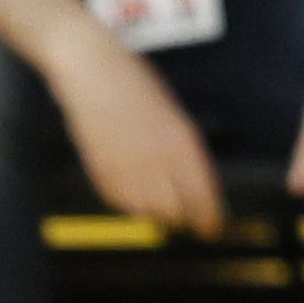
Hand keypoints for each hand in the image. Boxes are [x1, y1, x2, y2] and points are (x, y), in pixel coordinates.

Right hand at [47, 31, 225, 235]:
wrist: (91, 72)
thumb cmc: (136, 85)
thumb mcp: (172, 115)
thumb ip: (183, 151)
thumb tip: (195, 187)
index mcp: (182, 143)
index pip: (202, 196)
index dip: (210, 219)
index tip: (212, 230)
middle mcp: (156, 160)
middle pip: (176, 211)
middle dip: (184, 219)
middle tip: (187, 222)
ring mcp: (125, 167)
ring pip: (147, 211)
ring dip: (156, 213)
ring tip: (160, 206)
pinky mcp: (99, 171)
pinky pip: (119, 202)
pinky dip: (129, 203)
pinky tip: (133, 193)